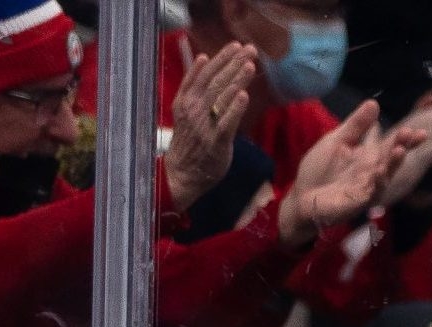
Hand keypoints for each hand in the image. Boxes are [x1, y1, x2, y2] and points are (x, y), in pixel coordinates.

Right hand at [162, 44, 256, 211]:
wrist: (181, 174)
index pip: (204, 73)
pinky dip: (234, 108)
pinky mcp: (216, 142)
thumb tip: (209, 71)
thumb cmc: (189, 144)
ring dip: (236, 79)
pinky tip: (244, 95)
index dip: (220, 58)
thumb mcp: (187, 114)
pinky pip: (226, 122)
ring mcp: (203, 125)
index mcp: (185, 100)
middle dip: (232, 62)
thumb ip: (198, 94)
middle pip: (215, 80)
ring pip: (221, 97)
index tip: (235, 46)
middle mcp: (193, 109)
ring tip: (250, 64)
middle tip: (249, 48)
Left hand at [277, 102, 409, 249]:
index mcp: (368, 156)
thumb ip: (356, 125)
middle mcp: (372, 172)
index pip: (390, 145)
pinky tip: (379, 171)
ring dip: (393, 163)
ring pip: (385, 175)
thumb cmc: (320, 170)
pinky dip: (377, 182)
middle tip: (411, 134)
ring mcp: (367, 187)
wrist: (303, 197)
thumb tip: (374, 103)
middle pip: (391, 158)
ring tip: (400, 150)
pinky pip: (371, 192)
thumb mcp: (337, 140)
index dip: (406, 139)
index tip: (420, 131)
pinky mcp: (358, 201)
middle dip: (402, 146)